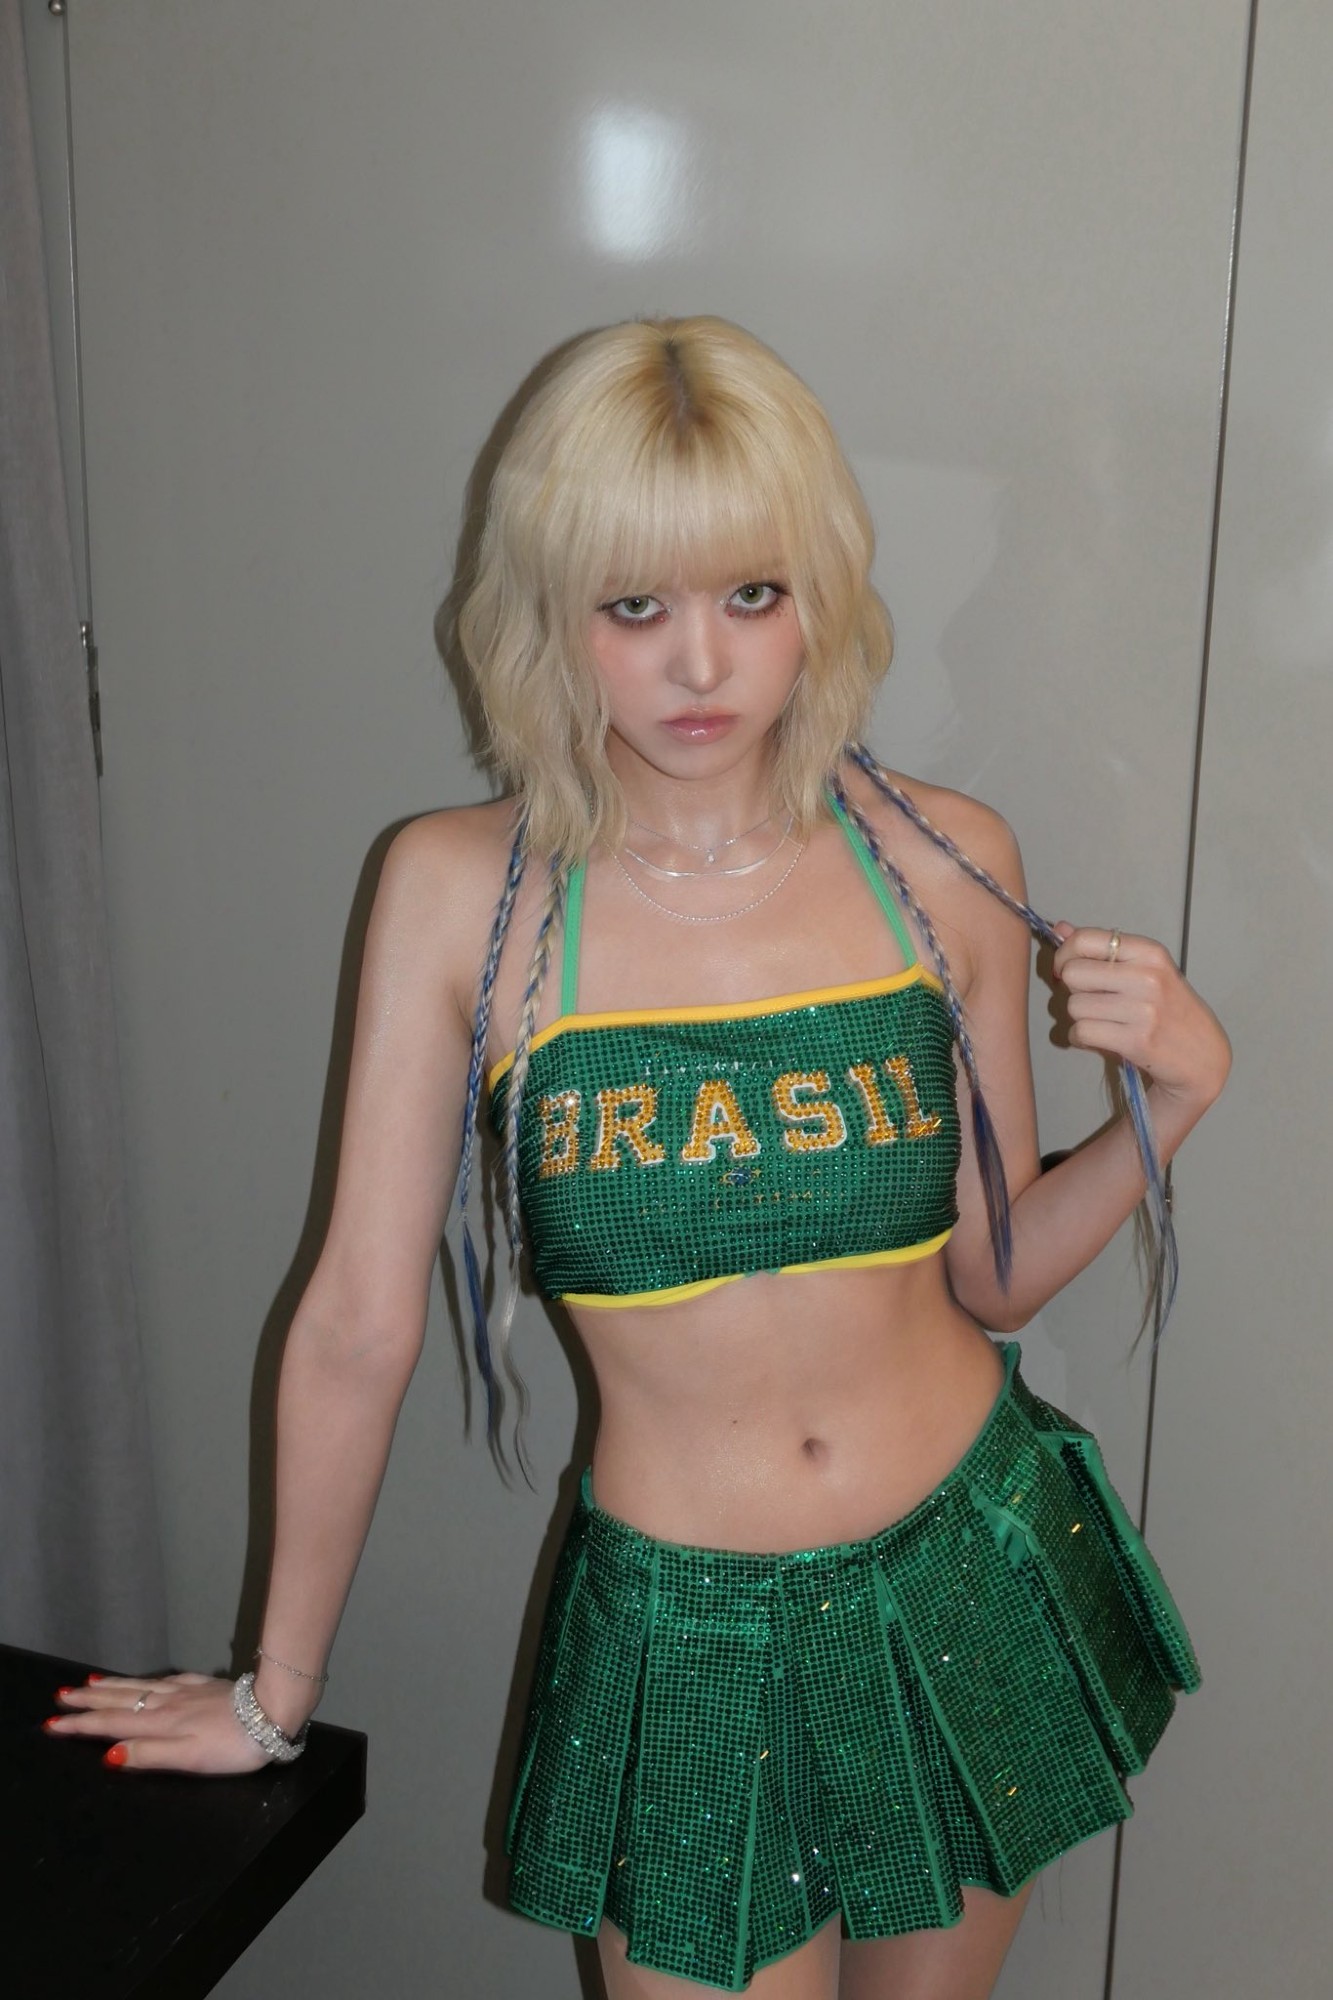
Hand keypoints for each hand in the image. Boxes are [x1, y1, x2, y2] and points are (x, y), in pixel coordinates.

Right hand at [45, 1671, 270, 1773]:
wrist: (275, 1709)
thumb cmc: (233, 1745)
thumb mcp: (188, 1758)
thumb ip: (148, 1755)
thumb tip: (109, 1756)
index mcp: (161, 1723)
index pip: (112, 1724)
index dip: (82, 1726)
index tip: (54, 1723)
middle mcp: (169, 1703)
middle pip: (122, 1700)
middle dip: (90, 1701)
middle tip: (62, 1696)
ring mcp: (188, 1691)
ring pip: (142, 1687)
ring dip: (114, 1687)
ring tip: (91, 1684)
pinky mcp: (207, 1685)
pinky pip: (167, 1680)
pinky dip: (148, 1680)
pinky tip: (150, 1680)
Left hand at [1052, 923, 1231, 1112]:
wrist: (1203, 1054)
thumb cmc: (1171, 1009)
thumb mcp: (1147, 970)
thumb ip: (1102, 949)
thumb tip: (1060, 928)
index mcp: (1149, 952)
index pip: (1086, 940)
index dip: (1065, 954)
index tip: (1067, 968)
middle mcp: (1147, 977)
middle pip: (1073, 973)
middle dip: (1073, 989)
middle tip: (1092, 999)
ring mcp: (1143, 1010)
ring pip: (1074, 1005)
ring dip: (1079, 1017)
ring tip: (1103, 1021)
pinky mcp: (1136, 1041)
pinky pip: (1081, 1032)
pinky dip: (1080, 1038)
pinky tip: (1099, 1037)